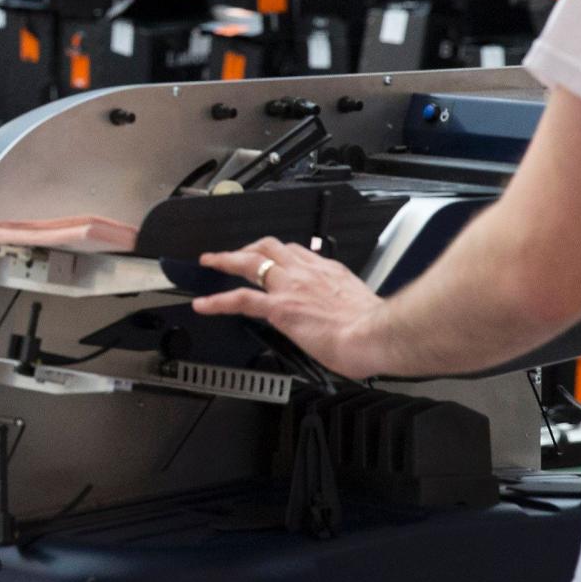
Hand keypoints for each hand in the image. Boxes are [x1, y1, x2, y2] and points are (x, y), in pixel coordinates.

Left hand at [194, 238, 389, 379]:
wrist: (377, 334)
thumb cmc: (375, 328)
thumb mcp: (360, 307)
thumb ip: (343, 306)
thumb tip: (342, 319)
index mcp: (328, 271)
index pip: (298, 253)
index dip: (281, 255)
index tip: (273, 260)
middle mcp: (307, 272)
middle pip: (270, 247)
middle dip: (247, 248)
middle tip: (233, 254)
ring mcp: (290, 287)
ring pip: (250, 263)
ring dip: (226, 260)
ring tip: (210, 263)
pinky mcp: (279, 307)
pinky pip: (239, 299)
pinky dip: (217, 300)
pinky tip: (203, 305)